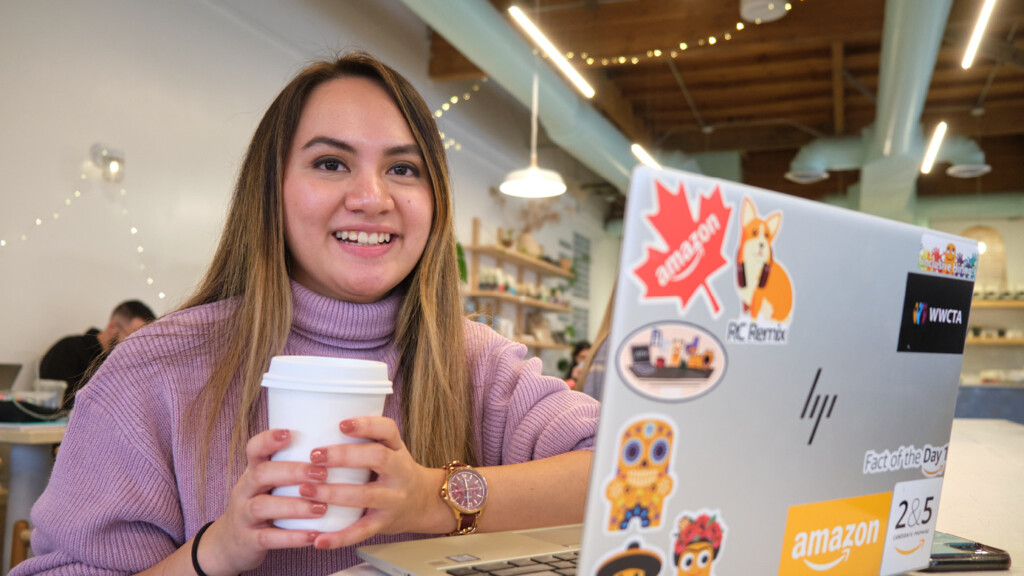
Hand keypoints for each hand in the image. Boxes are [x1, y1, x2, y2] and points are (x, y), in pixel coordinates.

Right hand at [196, 429, 327, 574]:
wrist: (229, 544)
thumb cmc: (261, 506)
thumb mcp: (267, 485)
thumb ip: (291, 470)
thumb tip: (335, 451)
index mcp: (252, 472)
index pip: (253, 449)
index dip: (268, 439)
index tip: (289, 433)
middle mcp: (245, 490)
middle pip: (262, 474)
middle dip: (293, 472)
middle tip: (322, 473)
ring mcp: (243, 515)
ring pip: (263, 506)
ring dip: (295, 506)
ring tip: (322, 508)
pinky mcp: (248, 541)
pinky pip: (269, 538)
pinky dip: (292, 537)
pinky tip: (314, 536)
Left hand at [305, 416, 440, 548]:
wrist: (422, 503)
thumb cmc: (394, 472)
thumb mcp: (389, 450)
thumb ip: (363, 440)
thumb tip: (313, 425)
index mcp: (397, 449)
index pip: (388, 430)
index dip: (366, 425)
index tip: (341, 424)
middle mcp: (399, 472)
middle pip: (377, 458)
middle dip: (344, 456)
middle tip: (314, 456)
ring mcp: (393, 499)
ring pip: (365, 496)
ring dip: (333, 493)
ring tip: (305, 490)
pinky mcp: (384, 523)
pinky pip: (361, 532)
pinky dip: (339, 538)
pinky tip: (318, 541)